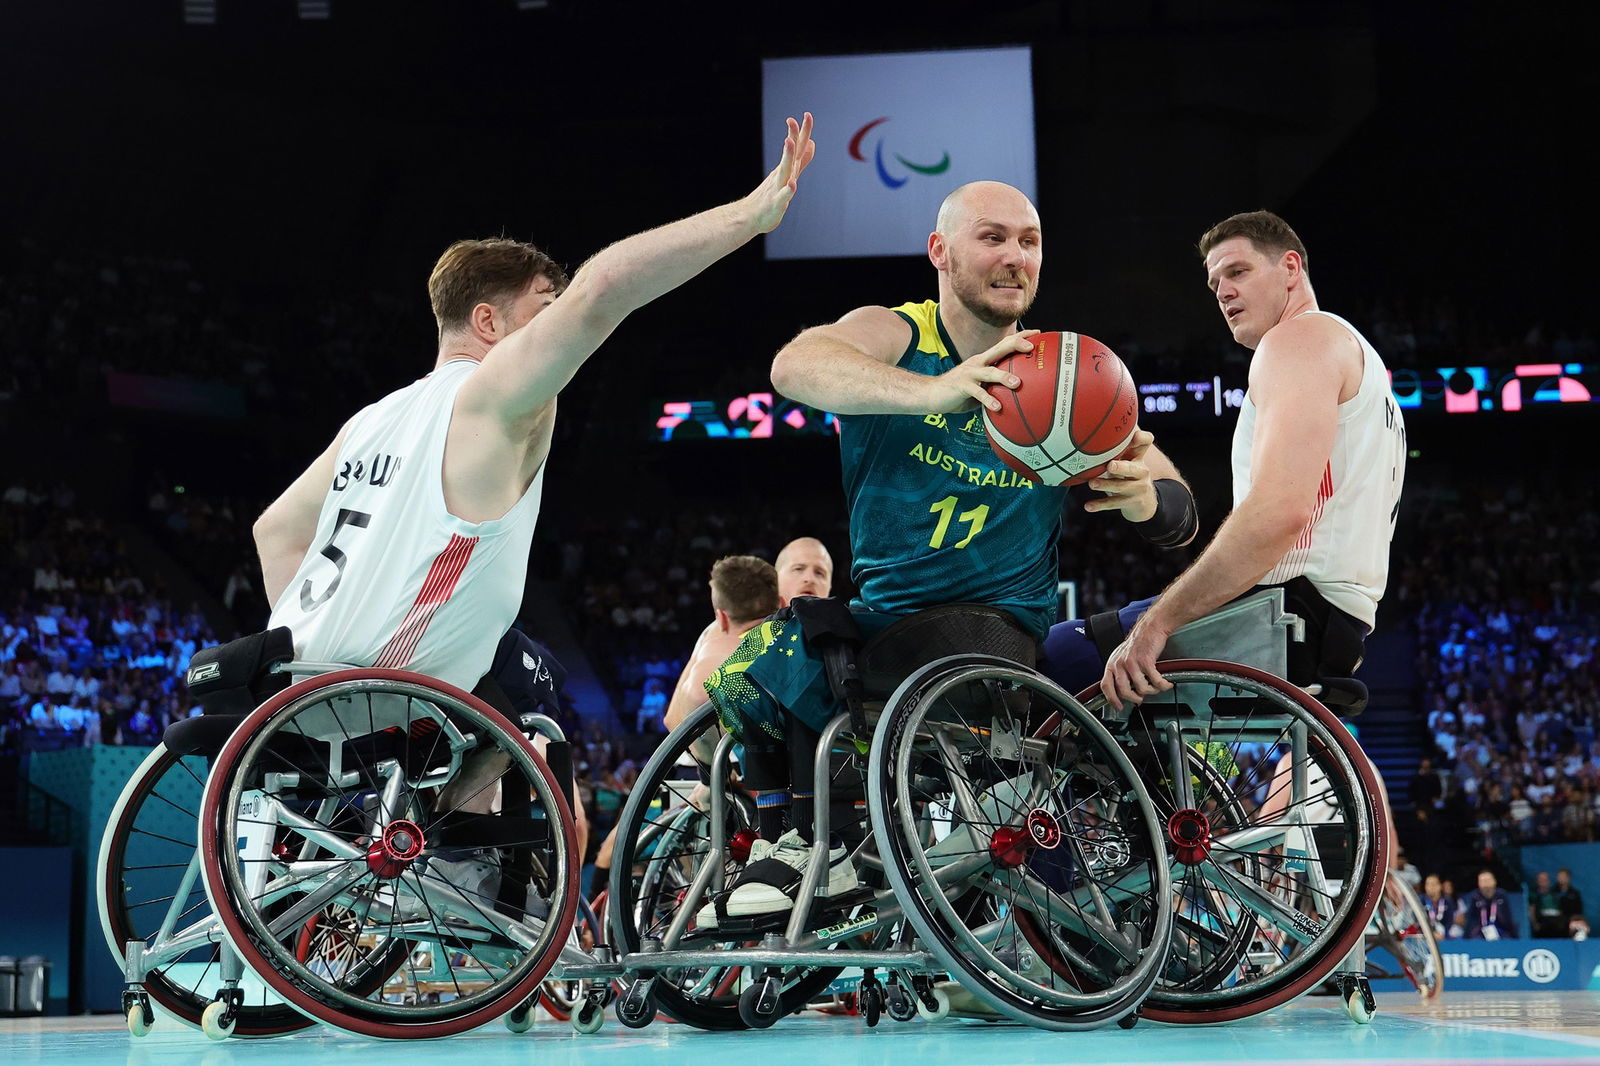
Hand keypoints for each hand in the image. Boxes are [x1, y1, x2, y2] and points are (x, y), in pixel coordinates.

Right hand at [748, 113, 815, 233]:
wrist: (750, 217)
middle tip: (793, 119)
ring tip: (788, 141)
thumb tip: (811, 143)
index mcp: (787, 168)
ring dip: (787, 156)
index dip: (802, 131)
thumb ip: (801, 159)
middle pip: (790, 153)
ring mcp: (778, 188)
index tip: (806, 114)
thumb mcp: (789, 174)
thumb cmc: (770, 196)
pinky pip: (783, 196)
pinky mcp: (776, 204)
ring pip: (784, 170)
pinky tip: (793, 185)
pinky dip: (788, 190)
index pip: (796, 146)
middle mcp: (782, 174)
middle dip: (793, 136)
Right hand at [923, 330, 1037, 412]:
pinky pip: (977, 392)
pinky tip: (997, 407)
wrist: (932, 394)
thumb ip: (997, 386)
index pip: (1005, 343)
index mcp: (985, 359)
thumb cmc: (960, 391)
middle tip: (1031, 347)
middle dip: (1016, 345)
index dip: (1021, 336)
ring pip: (990, 371)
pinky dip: (988, 400)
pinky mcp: (961, 385)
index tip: (1039, 333)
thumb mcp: (982, 385)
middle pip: (1000, 348)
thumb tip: (1019, 394)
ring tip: (1017, 383)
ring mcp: (970, 372)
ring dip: (1004, 376)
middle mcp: (978, 362)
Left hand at [1083, 429, 1156, 521]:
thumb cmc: (1129, 471)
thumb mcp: (1128, 457)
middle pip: (1134, 468)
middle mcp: (1141, 471)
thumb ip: (1118, 443)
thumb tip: (1092, 420)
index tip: (1134, 435)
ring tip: (1092, 483)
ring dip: (1105, 485)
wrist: (1145, 500)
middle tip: (1110, 465)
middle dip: (1122, 467)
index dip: (1141, 439)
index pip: (1145, 442)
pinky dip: (1099, 505)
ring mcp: (1136, 488)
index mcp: (1139, 456)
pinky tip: (1087, 506)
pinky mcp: (1129, 502)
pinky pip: (1113, 504)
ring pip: (1120, 487)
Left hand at [1099, 610, 1172, 711]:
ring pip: (1141, 688)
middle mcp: (1120, 664)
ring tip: (1156, 688)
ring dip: (1151, 691)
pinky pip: (1155, 681)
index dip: (1111, 699)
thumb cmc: (1139, 642)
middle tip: (1141, 699)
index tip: (1118, 707)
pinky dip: (1162, 685)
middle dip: (1134, 698)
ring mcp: (1132, 663)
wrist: (1151, 627)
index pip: (1106, 686)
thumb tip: (1125, 691)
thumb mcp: (1123, 657)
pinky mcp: (1146, 661)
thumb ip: (1121, 673)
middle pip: (1124, 691)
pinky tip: (1166, 683)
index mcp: (1112, 663)